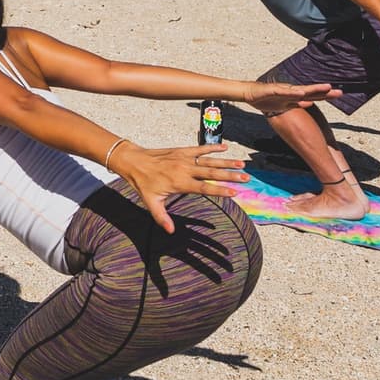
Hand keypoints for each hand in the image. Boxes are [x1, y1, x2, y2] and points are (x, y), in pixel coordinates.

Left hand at [111, 143, 247, 233]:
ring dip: (226, 162)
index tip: (235, 192)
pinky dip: (213, 148)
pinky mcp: (182, 150)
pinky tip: (225, 148)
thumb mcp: (151, 202)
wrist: (133, 161)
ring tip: (241, 164)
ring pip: (209, 160)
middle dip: (230, 175)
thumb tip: (170, 231)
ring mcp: (184, 158)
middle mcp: (184, 169)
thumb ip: (162, 217)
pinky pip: (200, 149)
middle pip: (212, 173)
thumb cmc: (143, 183)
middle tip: (246, 178)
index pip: (204, 188)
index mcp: (180, 182)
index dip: (220, 190)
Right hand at [247, 80, 340, 110]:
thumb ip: (298, 104)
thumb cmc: (267, 99)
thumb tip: (310, 103)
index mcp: (295, 96)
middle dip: (326, 92)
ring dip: (314, 89)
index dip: (326, 96)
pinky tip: (301, 93)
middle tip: (340, 92)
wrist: (251, 94)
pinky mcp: (274, 91)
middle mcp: (292, 92)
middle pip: (312, 92)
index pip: (314, 96)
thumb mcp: (286, 105)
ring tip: (326, 87)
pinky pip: (285, 92)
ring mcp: (284, 91)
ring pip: (301, 90)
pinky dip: (294, 93)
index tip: (339, 94)